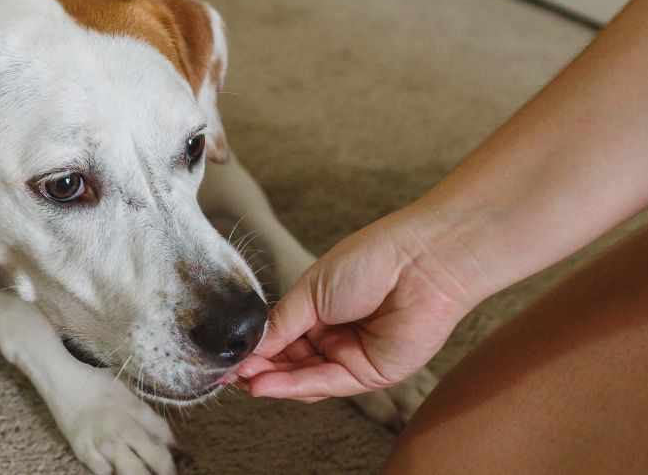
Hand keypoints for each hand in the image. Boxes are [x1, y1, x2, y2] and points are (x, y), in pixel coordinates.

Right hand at [236, 208, 477, 400]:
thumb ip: (281, 323)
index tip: (228, 357)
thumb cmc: (369, 262)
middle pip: (291, 362)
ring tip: (242, 381)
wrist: (419, 263)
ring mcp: (353, 356)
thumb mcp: (310, 290)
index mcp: (319, 310)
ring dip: (273, 382)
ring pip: (305, 378)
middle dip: (260, 369)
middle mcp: (335, 336)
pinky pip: (327, 384)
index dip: (256, 350)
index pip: (281, 339)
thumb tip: (250, 349)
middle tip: (229, 373)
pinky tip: (265, 385)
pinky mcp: (371, 373)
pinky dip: (294, 386)